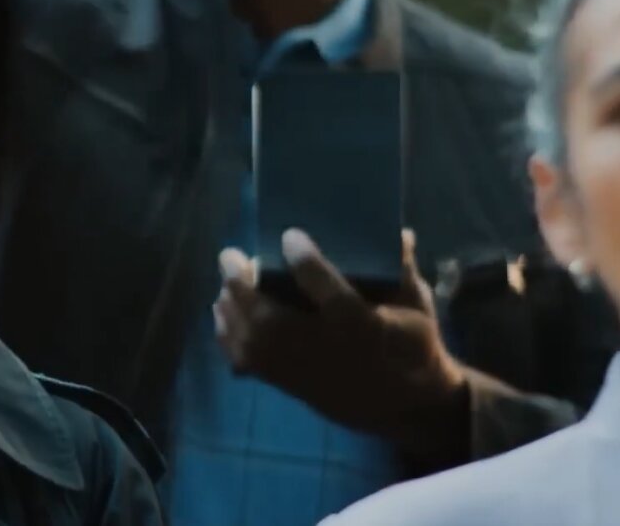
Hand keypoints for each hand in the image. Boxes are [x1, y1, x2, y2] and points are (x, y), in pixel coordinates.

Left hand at [213, 229, 469, 463]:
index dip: (305, 261)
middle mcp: (326, 349)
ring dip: (231, 309)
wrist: (411, 407)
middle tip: (231, 257)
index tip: (289, 235)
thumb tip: (399, 232)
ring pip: (254, 341)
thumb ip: (403, 271)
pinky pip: (248, 362)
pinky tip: (222, 314)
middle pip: (272, 319)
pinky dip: (228, 337)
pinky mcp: (291, 384)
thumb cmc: (413, 347)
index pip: (329, 291)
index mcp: (363, 326)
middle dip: (243, 286)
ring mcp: (304, 370)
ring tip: (224, 284)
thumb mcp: (418, 306)